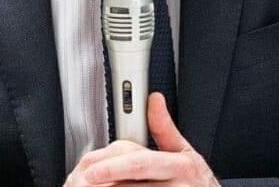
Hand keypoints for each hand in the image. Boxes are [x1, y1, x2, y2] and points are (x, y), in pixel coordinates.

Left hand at [64, 91, 220, 185]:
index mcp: (180, 166)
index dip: (112, 166)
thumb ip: (165, 129)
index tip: (90, 169)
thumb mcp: (186, 153)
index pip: (140, 163)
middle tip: (81, 182)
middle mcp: (177, 185)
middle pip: (129, 185)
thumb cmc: (198, 185)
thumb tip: (154, 99)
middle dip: (104, 181)